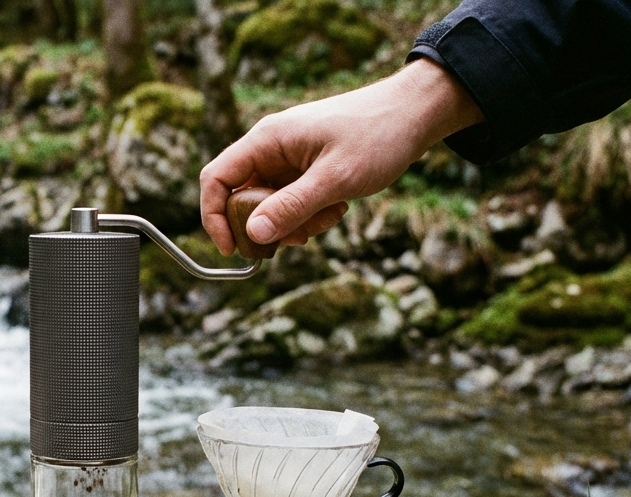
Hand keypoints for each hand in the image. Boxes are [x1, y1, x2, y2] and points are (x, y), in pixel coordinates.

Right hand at [200, 58, 483, 253]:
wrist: (416, 113)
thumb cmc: (377, 135)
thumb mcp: (335, 179)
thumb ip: (292, 207)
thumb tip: (253, 235)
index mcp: (267, 140)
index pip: (216, 179)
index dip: (214, 217)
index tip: (232, 249)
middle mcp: (271, 148)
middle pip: (242, 198)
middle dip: (267, 226)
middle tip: (298, 239)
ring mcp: (288, 157)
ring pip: (270, 205)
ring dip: (295, 222)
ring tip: (330, 216)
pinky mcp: (306, 167)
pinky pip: (293, 200)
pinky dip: (310, 213)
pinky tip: (338, 208)